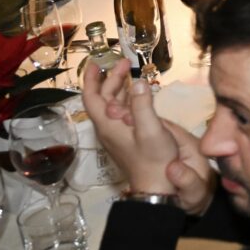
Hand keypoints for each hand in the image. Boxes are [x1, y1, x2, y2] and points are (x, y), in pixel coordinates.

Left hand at [81, 61, 215, 212]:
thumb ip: (144, 104)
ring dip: (120, 88)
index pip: (92, 98)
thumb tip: (139, 81)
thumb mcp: (150, 129)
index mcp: (109, 125)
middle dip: (112, 79)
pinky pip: (124, 113)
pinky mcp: (129, 138)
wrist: (158, 186)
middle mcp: (110, 128)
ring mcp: (119, 134)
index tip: (96, 63)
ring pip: (114, 106)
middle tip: (126, 63)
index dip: (91, 80)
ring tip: (132, 74)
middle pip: (104, 99)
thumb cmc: (153, 158)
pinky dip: (129, 99)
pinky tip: (140, 95)